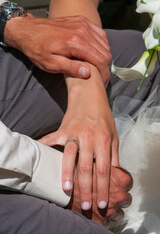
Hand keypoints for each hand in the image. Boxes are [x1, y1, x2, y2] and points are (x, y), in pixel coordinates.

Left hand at [5, 15, 110, 83]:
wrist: (28, 31)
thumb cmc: (37, 49)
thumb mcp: (50, 64)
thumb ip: (70, 68)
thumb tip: (88, 73)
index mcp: (75, 42)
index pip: (100, 60)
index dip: (104, 74)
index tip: (103, 83)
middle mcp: (82, 30)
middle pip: (105, 52)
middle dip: (105, 67)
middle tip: (100, 77)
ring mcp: (83, 23)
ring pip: (104, 43)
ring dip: (103, 56)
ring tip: (97, 67)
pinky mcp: (82, 20)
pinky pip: (99, 33)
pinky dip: (101, 44)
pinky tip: (95, 52)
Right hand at [38, 70, 118, 210]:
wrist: (89, 94)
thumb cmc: (103, 115)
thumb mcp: (114, 133)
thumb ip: (114, 153)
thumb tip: (115, 173)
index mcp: (104, 140)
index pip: (104, 169)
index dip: (103, 187)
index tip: (102, 202)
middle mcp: (89, 138)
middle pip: (86, 167)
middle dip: (86, 188)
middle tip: (84, 205)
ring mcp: (74, 133)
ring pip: (69, 156)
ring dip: (67, 174)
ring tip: (66, 191)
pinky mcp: (63, 128)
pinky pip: (51, 139)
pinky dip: (43, 146)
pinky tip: (38, 155)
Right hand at [67, 164, 132, 224]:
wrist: (62, 187)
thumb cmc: (79, 172)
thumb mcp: (96, 162)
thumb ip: (108, 165)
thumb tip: (115, 167)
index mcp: (120, 179)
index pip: (129, 182)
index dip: (122, 182)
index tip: (117, 183)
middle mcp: (118, 194)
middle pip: (127, 199)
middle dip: (120, 197)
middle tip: (111, 194)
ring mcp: (111, 208)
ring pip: (120, 213)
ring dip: (113, 209)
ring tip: (103, 204)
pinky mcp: (102, 219)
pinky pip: (109, 222)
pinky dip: (104, 218)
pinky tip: (97, 211)